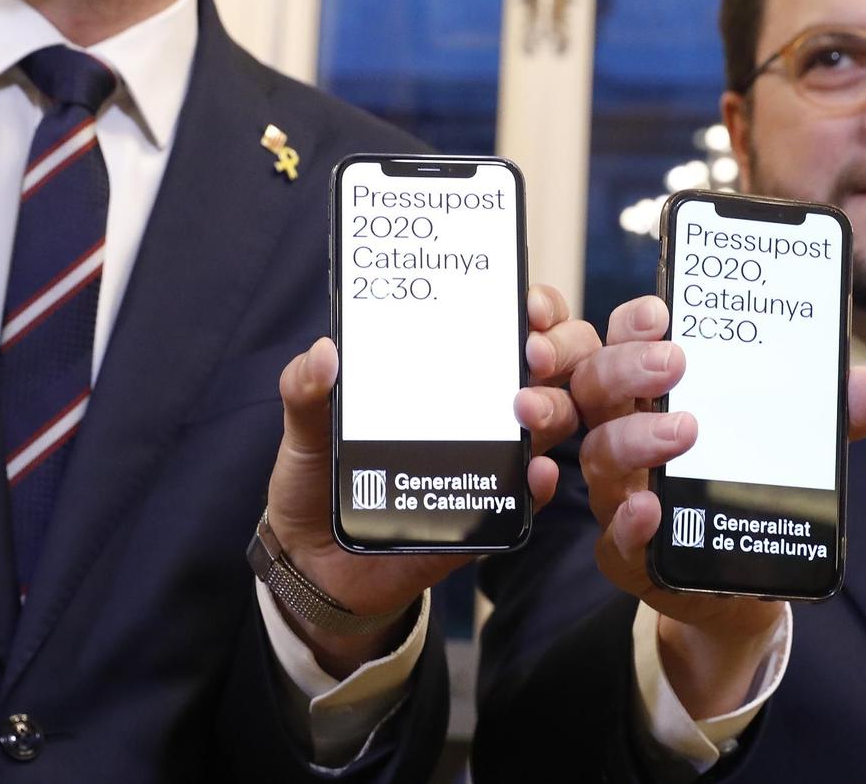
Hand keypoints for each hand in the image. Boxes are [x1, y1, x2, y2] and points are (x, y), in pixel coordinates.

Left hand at [264, 284, 599, 675]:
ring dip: (553, 407)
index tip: (525, 306)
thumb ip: (305, 389)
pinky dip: (538, 482)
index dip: (533, 306)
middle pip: (552, 365)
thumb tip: (324, 353)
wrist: (311, 559)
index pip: (505, 324)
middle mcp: (477, 408)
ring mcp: (486, 459)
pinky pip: (527, 498)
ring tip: (525, 409)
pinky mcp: (482, 514)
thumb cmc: (317, 475)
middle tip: (532, 352)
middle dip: (560, 348)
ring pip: (554, 422)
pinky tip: (533, 472)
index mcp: (441, 372)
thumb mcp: (306, 426)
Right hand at [569, 294, 865, 717]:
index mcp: (650, 397)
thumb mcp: (785, 444)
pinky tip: (650, 510)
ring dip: (635, 437)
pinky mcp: (628, 555)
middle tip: (676, 362)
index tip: (661, 312)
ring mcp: (619, 494)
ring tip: (684, 431)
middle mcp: (623, 437)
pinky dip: (629, 522)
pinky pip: (614, 538)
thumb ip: (821, 416)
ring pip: (598, 456)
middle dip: (628, 367)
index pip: (620, 344)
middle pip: (597, 389)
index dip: (631, 325)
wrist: (739, 582)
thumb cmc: (745, 488)